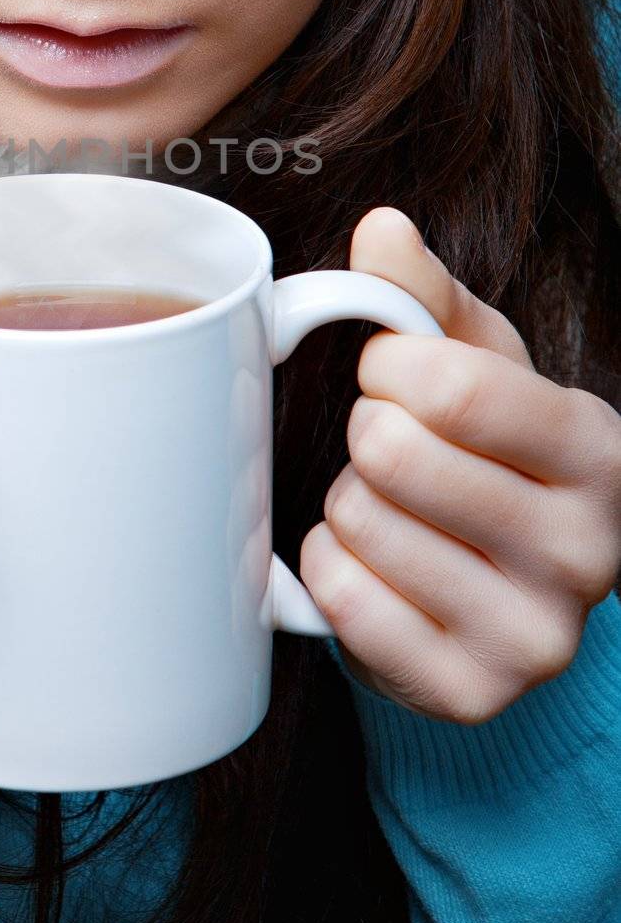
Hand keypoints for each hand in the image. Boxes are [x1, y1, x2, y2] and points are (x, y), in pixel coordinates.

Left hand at [299, 207, 620, 723]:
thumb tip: (382, 230)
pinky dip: (329, 566)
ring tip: (390, 508)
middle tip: (388, 447)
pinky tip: (372, 564)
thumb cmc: (485, 455)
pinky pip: (341, 596)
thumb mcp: (476, 364)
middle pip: (397, 454)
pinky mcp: (468, 693)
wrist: (496, 590)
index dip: (392, 368)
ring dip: (348, 501)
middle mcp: (586, 554)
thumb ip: (425, 295)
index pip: (456, 388)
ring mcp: (534, 637)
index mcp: (599, 454)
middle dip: (366, 434)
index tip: (392, 375)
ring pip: (360, 522)